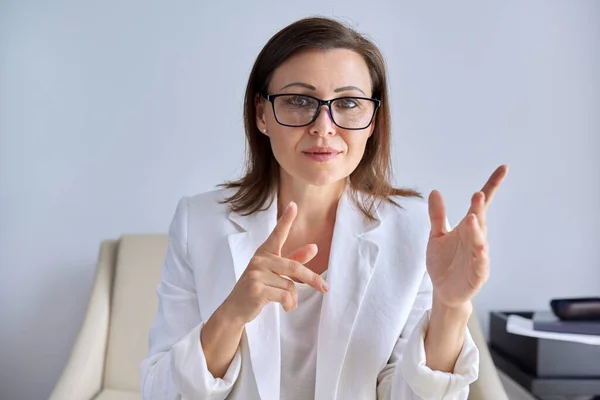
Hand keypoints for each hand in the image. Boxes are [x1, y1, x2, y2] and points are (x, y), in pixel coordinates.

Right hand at [220, 202, 328, 325]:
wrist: (235, 309)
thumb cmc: (258, 288)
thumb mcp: (275, 273)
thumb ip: (294, 260)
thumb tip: (314, 247)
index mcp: (264, 252)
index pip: (277, 234)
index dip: (286, 219)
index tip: (294, 205)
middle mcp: (259, 260)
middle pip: (294, 267)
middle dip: (312, 279)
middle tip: (326, 288)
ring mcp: (256, 274)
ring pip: (290, 286)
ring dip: (294, 299)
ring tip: (287, 303)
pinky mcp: (257, 290)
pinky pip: (284, 296)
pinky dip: (289, 305)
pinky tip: (285, 307)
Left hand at [426, 165, 508, 307]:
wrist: (443, 291)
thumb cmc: (443, 262)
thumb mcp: (436, 236)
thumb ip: (437, 215)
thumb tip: (435, 191)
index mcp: (467, 228)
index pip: (481, 205)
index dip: (492, 186)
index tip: (503, 168)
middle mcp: (476, 240)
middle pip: (480, 220)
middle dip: (479, 209)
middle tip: (478, 195)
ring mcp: (478, 257)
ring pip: (480, 242)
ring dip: (477, 231)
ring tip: (473, 218)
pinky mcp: (477, 274)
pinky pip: (480, 264)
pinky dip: (480, 257)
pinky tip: (480, 248)